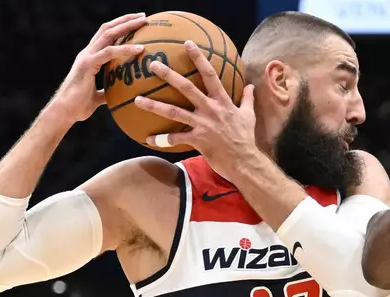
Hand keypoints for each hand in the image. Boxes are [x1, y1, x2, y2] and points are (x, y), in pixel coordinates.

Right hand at [53, 13, 146, 122]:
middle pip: (108, 29)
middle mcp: (88, 53)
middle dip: (126, 20)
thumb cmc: (80, 106)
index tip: (137, 22)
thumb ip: (107, 91)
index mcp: (90, 57)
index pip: (106, 35)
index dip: (120, 27)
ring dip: (127, 26)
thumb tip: (119, 94)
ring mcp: (86, 57)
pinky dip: (125, 49)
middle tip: (144, 16)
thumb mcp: (98, 96)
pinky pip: (109, 53)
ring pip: (108, 34)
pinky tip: (140, 49)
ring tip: (143, 22)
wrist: (65, 112)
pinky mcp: (87, 65)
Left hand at [135, 40, 255, 175]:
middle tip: (153, 64)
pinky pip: (175, 139)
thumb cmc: (246, 138)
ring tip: (138, 100)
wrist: (245, 161)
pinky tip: (150, 139)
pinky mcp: (197, 140)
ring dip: (154, 105)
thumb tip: (251, 86)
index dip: (198, 58)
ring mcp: (202, 124)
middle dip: (169, 75)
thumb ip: (247, 99)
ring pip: (174, 112)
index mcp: (222, 101)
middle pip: (186, 87)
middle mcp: (210, 109)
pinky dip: (162, 139)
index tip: (188, 44)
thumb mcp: (249, 115)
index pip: (210, 74)